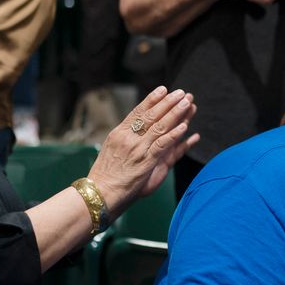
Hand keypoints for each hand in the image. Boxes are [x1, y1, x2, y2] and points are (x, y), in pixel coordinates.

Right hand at [87, 87, 199, 215]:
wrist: (98, 194)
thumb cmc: (104, 176)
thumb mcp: (110, 151)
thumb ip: (124, 140)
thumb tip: (134, 130)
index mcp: (118, 134)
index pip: (138, 112)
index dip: (152, 99)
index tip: (163, 89)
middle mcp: (128, 138)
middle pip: (151, 115)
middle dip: (168, 102)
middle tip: (181, 93)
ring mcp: (137, 149)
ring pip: (159, 126)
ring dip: (175, 113)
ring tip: (187, 103)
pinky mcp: (145, 162)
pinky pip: (162, 145)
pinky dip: (174, 134)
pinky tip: (184, 126)